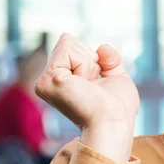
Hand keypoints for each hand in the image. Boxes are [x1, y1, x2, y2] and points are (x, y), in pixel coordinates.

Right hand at [34, 33, 139, 161]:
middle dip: (90, 58)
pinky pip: (69, 50)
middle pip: (67, 41)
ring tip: (88, 86)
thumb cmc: (119, 108)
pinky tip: (84, 84)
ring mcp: (45, 81)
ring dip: (88, 62)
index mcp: (60, 81)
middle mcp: (47, 81)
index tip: (97, 83)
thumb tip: (102, 46)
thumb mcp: (116, 78)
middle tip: (93, 85)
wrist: (115, 122)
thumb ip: (109, 61)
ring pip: (67, 43)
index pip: (71, 46)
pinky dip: (85, 64)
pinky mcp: (48, 79)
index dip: (93, 59)